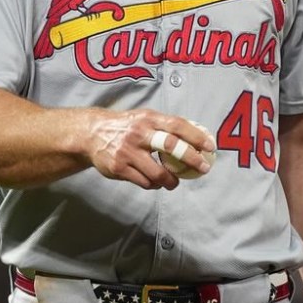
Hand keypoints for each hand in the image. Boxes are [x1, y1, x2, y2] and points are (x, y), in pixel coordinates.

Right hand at [84, 109, 216, 189]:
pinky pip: (144, 182)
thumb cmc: (125, 126)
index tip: (210, 146)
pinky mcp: (119, 168)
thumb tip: (196, 136)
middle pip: (170, 146)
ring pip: (158, 174)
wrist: (92, 134)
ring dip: (171, 181)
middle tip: (203, 168)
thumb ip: (165, 126)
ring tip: (173, 182)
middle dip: (191, 159)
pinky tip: (153, 181)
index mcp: (147, 119)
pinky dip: (153, 185)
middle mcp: (138, 134)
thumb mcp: (144, 118)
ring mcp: (128, 152)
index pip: (177, 125)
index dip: (196, 136)